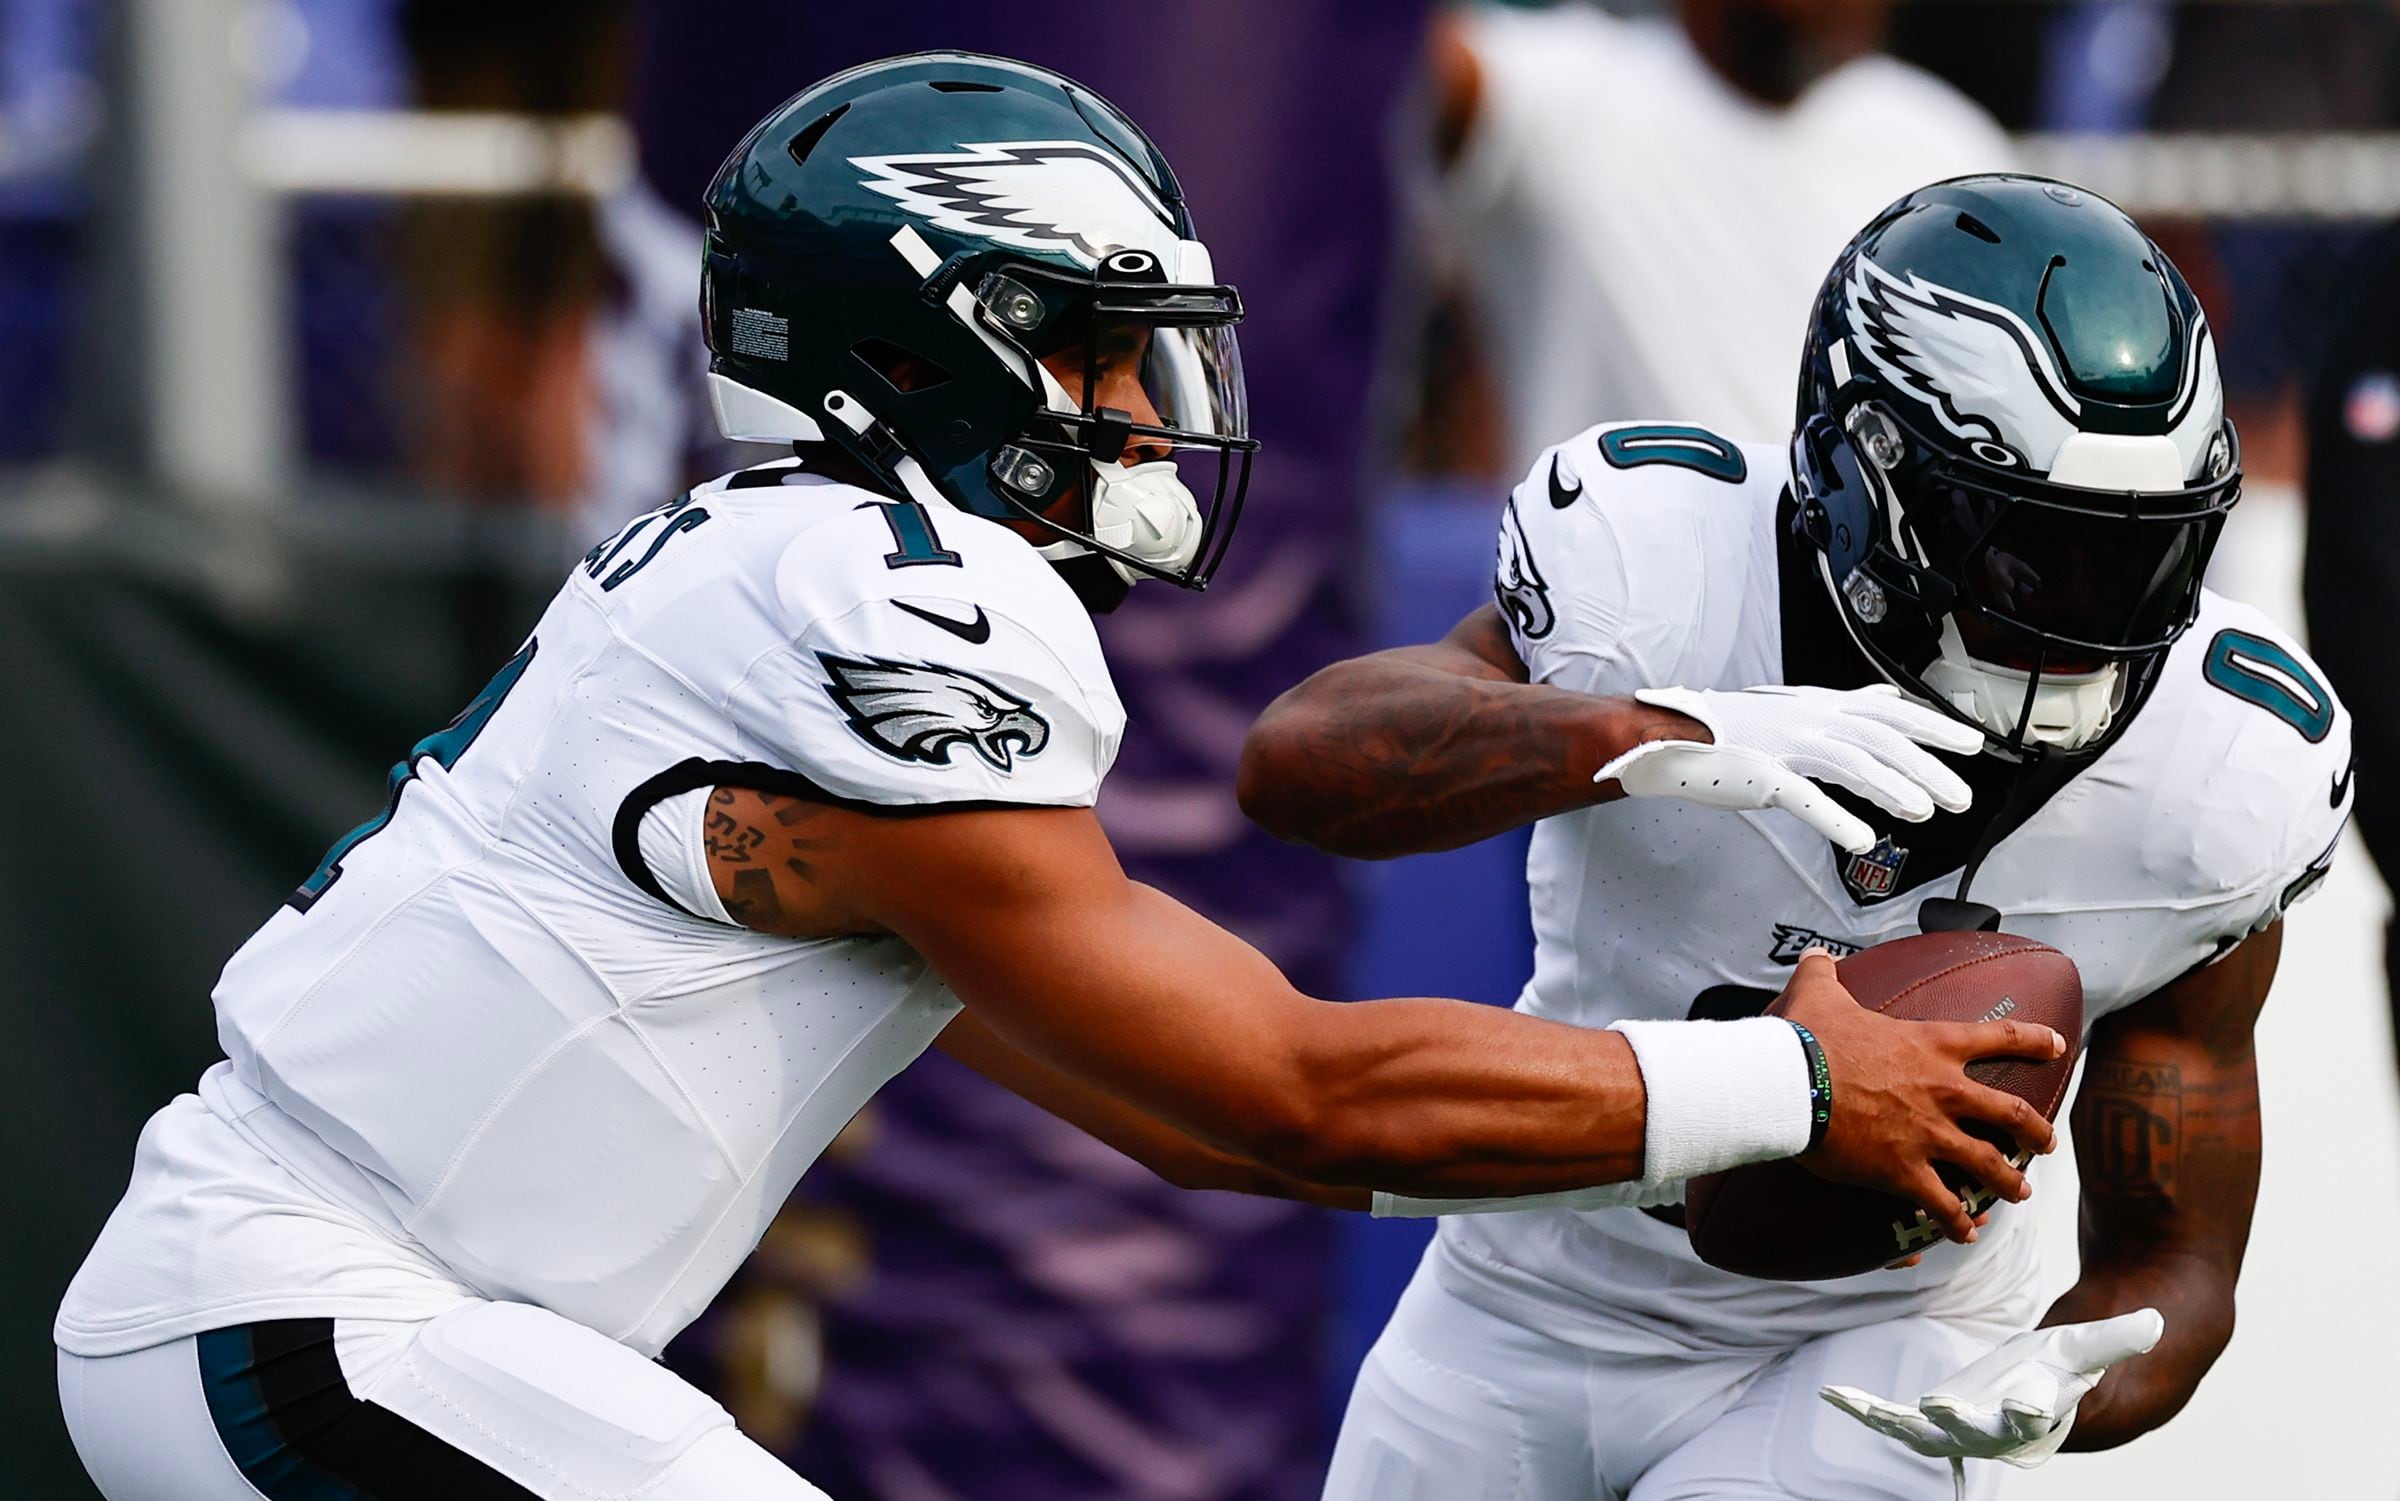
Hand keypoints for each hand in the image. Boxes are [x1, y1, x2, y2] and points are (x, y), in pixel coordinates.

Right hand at [1595, 683, 1980, 852]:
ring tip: (1925, 811)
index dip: (1932, 727)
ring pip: (1852, 763)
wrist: (1670, 736)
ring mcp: (1785, 746)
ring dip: (1892, 788)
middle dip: (1926, 766)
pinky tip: (1862, 840)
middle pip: (1880, 739)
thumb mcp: (1794, 708)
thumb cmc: (1730, 729)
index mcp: (1819, 706)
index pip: (1888, 712)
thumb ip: (1843, 706)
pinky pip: (1807, 798)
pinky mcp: (1762, 776)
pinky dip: (1837, 819)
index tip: (1970, 744)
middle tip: (1961, 795)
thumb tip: (1883, 697)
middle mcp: (1809, 720)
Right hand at [1778, 952, 2061, 1241]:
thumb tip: (1814, 956)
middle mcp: (1943, 1091)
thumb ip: (1823, 973)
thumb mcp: (1818, 993)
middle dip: (2035, 1131)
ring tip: (2020, 1193)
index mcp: (1931, 1046)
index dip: (2034, 1041)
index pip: (1998, 1037)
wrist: (1792, 1083)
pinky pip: (1943, 1204)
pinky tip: (1965, 1233)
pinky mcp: (1904, 1171)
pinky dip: (1957, 1221)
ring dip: (2008, 1181)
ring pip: (1988, 1165)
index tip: (2058, 1045)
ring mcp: (1928, 1134)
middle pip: (2011, 1114)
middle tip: (2046, 1144)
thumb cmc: (1807, 1037)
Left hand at [1821, 1309, 2164, 1467]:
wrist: (2073, 1376)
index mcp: (2045, 1416)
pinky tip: (1835, 1395)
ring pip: (1927, 1432)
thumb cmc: (2088, 1353)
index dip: (2027, 1414)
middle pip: (1978, 1433)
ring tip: (1855, 1405)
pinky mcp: (1944, 1414)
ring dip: (1893, 1421)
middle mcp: (2003, 1431)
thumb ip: (2121, 1336)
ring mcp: (1969, 1426)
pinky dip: (1871, 1408)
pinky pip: (1902, 1418)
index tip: (2020, 1406)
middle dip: (1955, 1423)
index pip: (2040, 1420)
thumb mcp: (2099, 1341)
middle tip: (1934, 1409)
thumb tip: (2153, 1323)